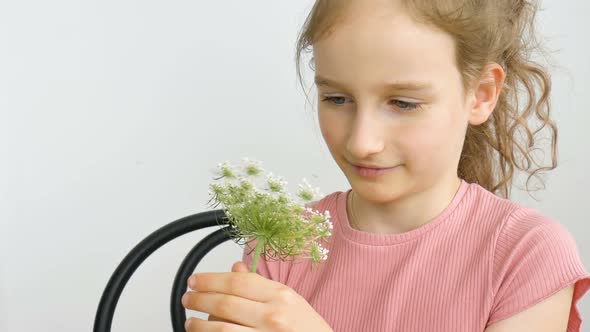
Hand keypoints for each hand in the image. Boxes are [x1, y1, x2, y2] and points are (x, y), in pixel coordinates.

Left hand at [182, 261, 332, 331]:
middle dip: (200, 299)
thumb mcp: (291, 301)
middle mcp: (274, 315)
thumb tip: (234, 269)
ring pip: (221, 329)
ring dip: (199, 325)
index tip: (194, 280)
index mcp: (281, 296)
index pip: (238, 281)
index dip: (210, 280)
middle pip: (226, 303)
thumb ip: (261, 286)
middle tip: (187, 298)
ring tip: (190, 322)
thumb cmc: (308, 331)